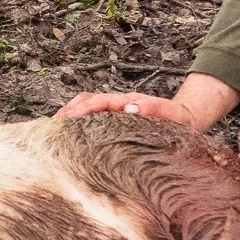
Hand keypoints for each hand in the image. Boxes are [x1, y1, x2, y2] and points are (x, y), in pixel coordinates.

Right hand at [55, 72, 239, 133]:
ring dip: (70, 115)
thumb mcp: (172, 114)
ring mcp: (116, 111)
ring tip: (54, 131)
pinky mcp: (116, 122)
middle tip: (51, 126)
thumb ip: (154, 108)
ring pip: (87, 107)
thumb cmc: (180, 120)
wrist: (188, 120)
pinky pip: (93, 119)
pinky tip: (70, 138)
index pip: (99, 102)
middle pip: (87, 100)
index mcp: (128, 101)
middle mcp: (119, 104)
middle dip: (68, 110)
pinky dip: (79, 124)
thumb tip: (131, 106)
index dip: (82, 109)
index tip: (68, 119)